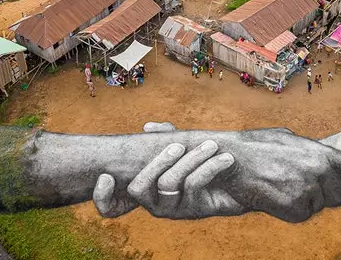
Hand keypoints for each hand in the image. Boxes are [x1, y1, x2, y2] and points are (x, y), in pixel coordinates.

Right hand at [93, 123, 240, 218]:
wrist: (236, 180)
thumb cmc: (204, 160)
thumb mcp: (184, 144)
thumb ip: (165, 136)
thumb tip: (147, 128)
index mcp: (145, 187)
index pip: (111, 207)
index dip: (104, 198)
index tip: (106, 177)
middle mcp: (154, 203)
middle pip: (137, 189)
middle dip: (155, 162)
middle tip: (177, 145)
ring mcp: (172, 209)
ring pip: (168, 184)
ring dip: (190, 159)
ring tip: (211, 145)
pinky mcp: (194, 211)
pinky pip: (194, 186)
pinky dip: (208, 167)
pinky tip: (224, 158)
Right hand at [216, 128, 340, 221]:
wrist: (231, 161)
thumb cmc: (256, 147)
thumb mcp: (288, 138)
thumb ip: (311, 150)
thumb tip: (322, 158)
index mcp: (321, 152)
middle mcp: (320, 172)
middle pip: (338, 197)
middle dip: (325, 193)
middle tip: (300, 183)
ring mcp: (309, 192)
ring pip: (318, 206)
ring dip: (304, 200)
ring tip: (281, 184)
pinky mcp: (296, 210)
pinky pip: (302, 215)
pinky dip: (291, 209)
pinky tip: (276, 195)